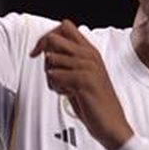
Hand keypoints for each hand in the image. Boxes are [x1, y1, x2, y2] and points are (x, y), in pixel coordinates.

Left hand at [32, 21, 134, 149]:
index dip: (46, 37)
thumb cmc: (94, 102)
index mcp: (90, 51)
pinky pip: (55, 75)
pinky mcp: (84, 80)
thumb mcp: (80, 76)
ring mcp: (88, 66)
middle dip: (44, 55)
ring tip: (63, 88)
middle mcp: (89, 55)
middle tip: (51, 73)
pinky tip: (68, 94)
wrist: (111, 123)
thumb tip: (46, 51)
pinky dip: (56, 86)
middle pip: (54, 38)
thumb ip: (67, 61)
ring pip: (52, 58)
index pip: (64, 26)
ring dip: (51, 75)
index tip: (37, 53)